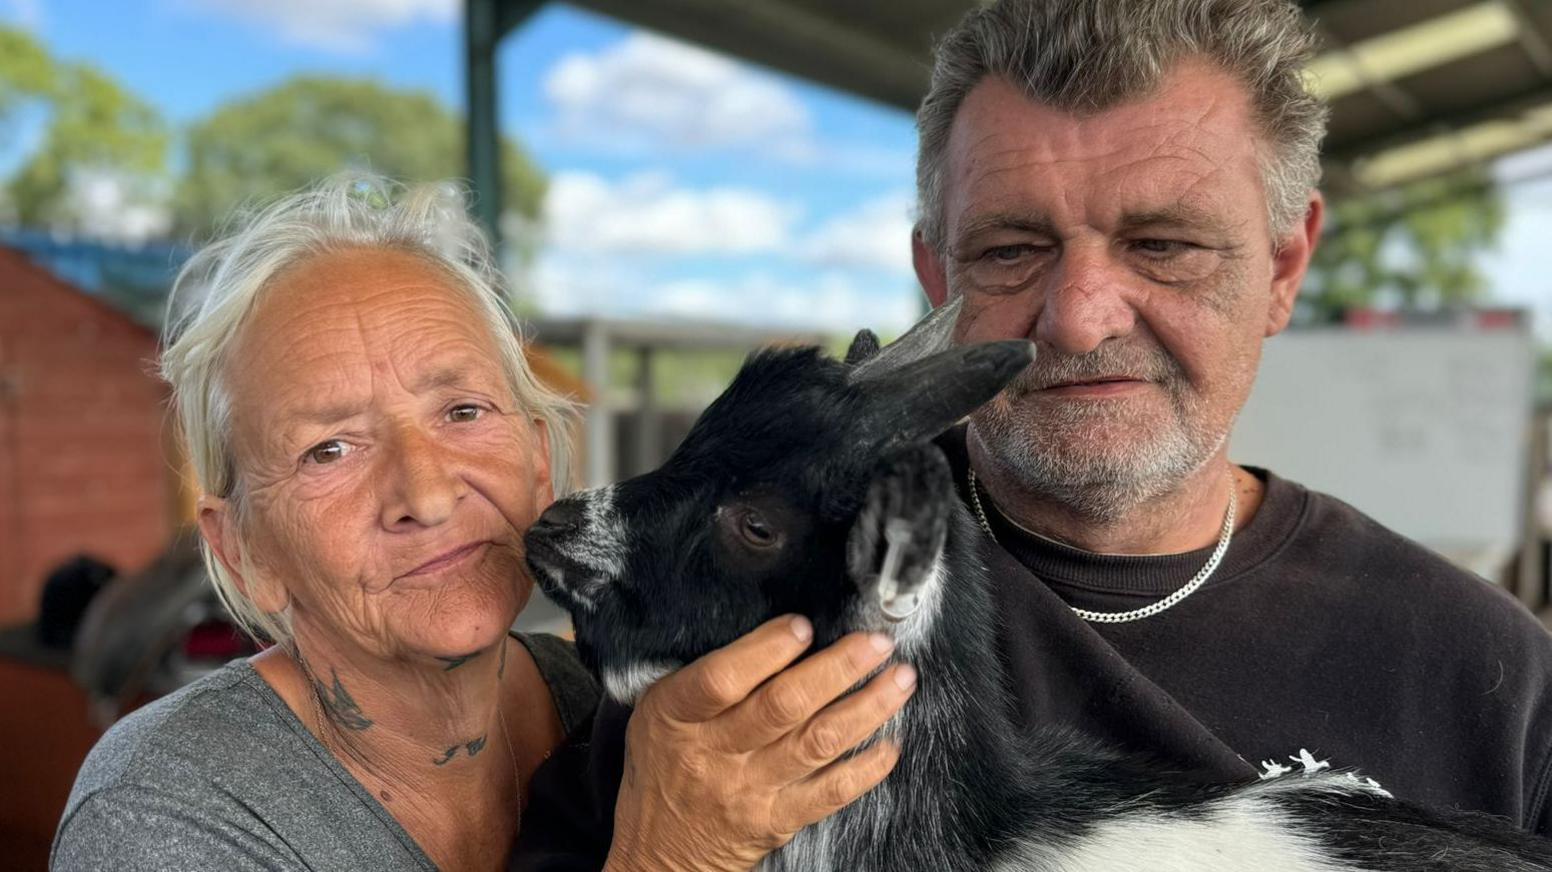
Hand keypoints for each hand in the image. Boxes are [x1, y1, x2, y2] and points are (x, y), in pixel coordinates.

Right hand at [602, 615, 915, 871]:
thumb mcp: (659, 711)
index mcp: (679, 716)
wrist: (659, 851)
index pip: (723, 679)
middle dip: (838, 668)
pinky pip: (829, 792)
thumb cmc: (665, 764)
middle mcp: (716, 753)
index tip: (804, 626)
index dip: (766, 650)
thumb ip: (706, 675)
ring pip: (817, 742)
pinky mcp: (777, 819)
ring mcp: (750, 789)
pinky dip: (865, 768)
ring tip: (899, 680)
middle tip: (876, 643)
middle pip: (784, 706)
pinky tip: (890, 743)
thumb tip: (777, 634)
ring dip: (866, 708)